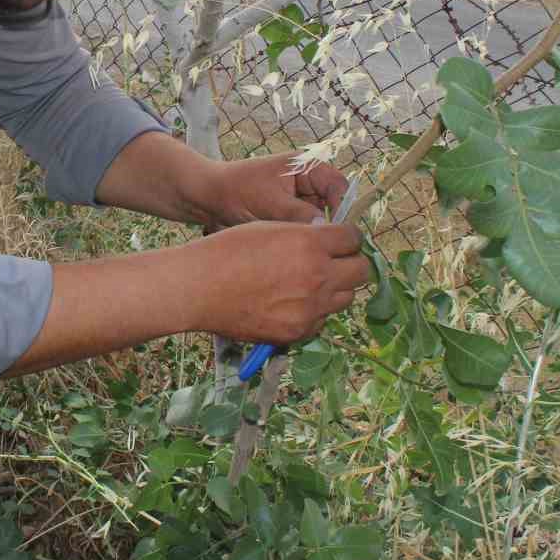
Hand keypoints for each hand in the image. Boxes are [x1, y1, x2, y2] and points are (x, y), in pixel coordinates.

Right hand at [193, 220, 369, 345]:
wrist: (198, 288)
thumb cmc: (227, 250)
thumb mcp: (270, 228)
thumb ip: (305, 235)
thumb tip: (329, 242)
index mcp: (310, 244)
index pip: (354, 238)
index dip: (346, 238)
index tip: (338, 240)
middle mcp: (317, 276)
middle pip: (361, 271)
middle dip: (350, 263)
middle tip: (334, 262)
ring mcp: (310, 308)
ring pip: (345, 298)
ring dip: (334, 289)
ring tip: (308, 283)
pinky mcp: (298, 331)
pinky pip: (322, 320)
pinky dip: (313, 311)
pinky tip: (289, 302)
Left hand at [199, 152, 350, 230]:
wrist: (208, 198)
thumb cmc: (237, 190)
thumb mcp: (270, 202)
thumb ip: (299, 214)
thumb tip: (324, 230)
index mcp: (307, 167)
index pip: (338, 186)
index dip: (340, 208)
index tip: (332, 230)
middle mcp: (308, 182)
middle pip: (333, 205)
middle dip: (325, 224)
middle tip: (315, 244)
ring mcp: (299, 200)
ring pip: (320, 221)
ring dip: (311, 233)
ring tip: (298, 245)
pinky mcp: (290, 216)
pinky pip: (305, 229)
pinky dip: (300, 238)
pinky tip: (291, 248)